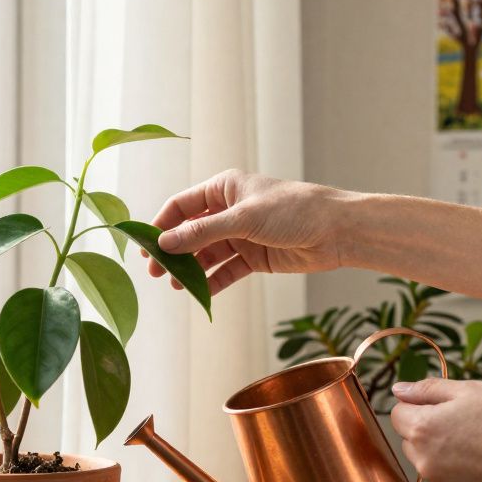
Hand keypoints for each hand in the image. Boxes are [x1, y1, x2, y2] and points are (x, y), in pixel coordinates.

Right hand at [147, 170, 354, 294]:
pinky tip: (200, 293)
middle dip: (172, 252)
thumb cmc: (293, 210)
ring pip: (206, 254)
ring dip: (190, 270)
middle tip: (155, 272)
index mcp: (223, 189)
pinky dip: (211, 282)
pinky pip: (225, 271)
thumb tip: (164, 244)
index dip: (161, 225)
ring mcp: (240, 235)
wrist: (337, 231)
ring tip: (176, 286)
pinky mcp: (253, 257)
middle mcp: (229, 211)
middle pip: (189, 233)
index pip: (181, 206)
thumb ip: (202, 233)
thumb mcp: (243, 219)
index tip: (145, 247)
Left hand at [389, 378, 481, 481]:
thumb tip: (399, 391)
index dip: (421, 406)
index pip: (398, 414)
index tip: (445, 405)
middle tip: (470, 423)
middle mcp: (425, 463)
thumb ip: (427, 390)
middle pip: (412, 441)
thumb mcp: (470, 390)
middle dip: (430, 430)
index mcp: (422, 430)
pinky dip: (464, 474)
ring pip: (432, 464)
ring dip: (447, 454)